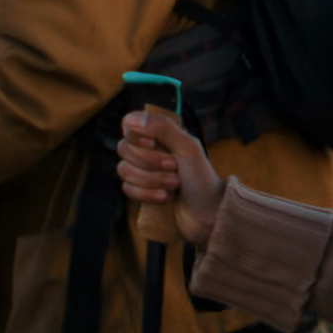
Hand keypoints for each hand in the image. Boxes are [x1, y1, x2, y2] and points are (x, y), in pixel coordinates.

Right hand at [117, 111, 222, 244]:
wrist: (207, 213)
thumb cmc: (201, 177)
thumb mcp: (188, 147)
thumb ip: (163, 128)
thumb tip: (134, 120)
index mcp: (160, 134)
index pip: (130, 123)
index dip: (137, 135)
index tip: (153, 143)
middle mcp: (148, 150)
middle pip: (124, 148)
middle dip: (150, 161)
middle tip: (174, 167)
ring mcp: (142, 171)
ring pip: (124, 170)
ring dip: (152, 179)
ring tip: (174, 185)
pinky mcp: (139, 191)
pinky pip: (127, 188)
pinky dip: (147, 194)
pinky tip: (165, 198)